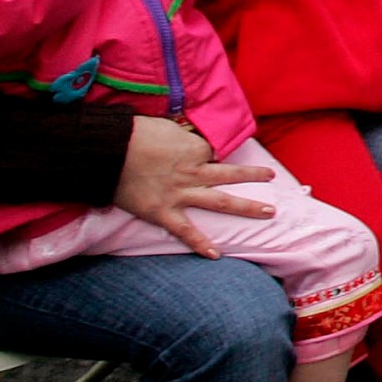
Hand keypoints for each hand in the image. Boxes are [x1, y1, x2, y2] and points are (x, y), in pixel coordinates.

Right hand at [113, 116, 274, 259]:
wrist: (109, 151)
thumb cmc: (135, 133)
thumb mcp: (166, 126)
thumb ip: (182, 134)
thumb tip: (188, 133)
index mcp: (196, 148)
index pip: (213, 152)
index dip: (209, 154)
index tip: (205, 154)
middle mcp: (195, 172)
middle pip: (231, 174)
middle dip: (254, 175)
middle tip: (272, 176)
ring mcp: (182, 194)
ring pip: (222, 201)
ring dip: (247, 207)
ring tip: (270, 212)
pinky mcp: (164, 212)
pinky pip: (186, 231)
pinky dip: (200, 244)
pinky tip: (216, 255)